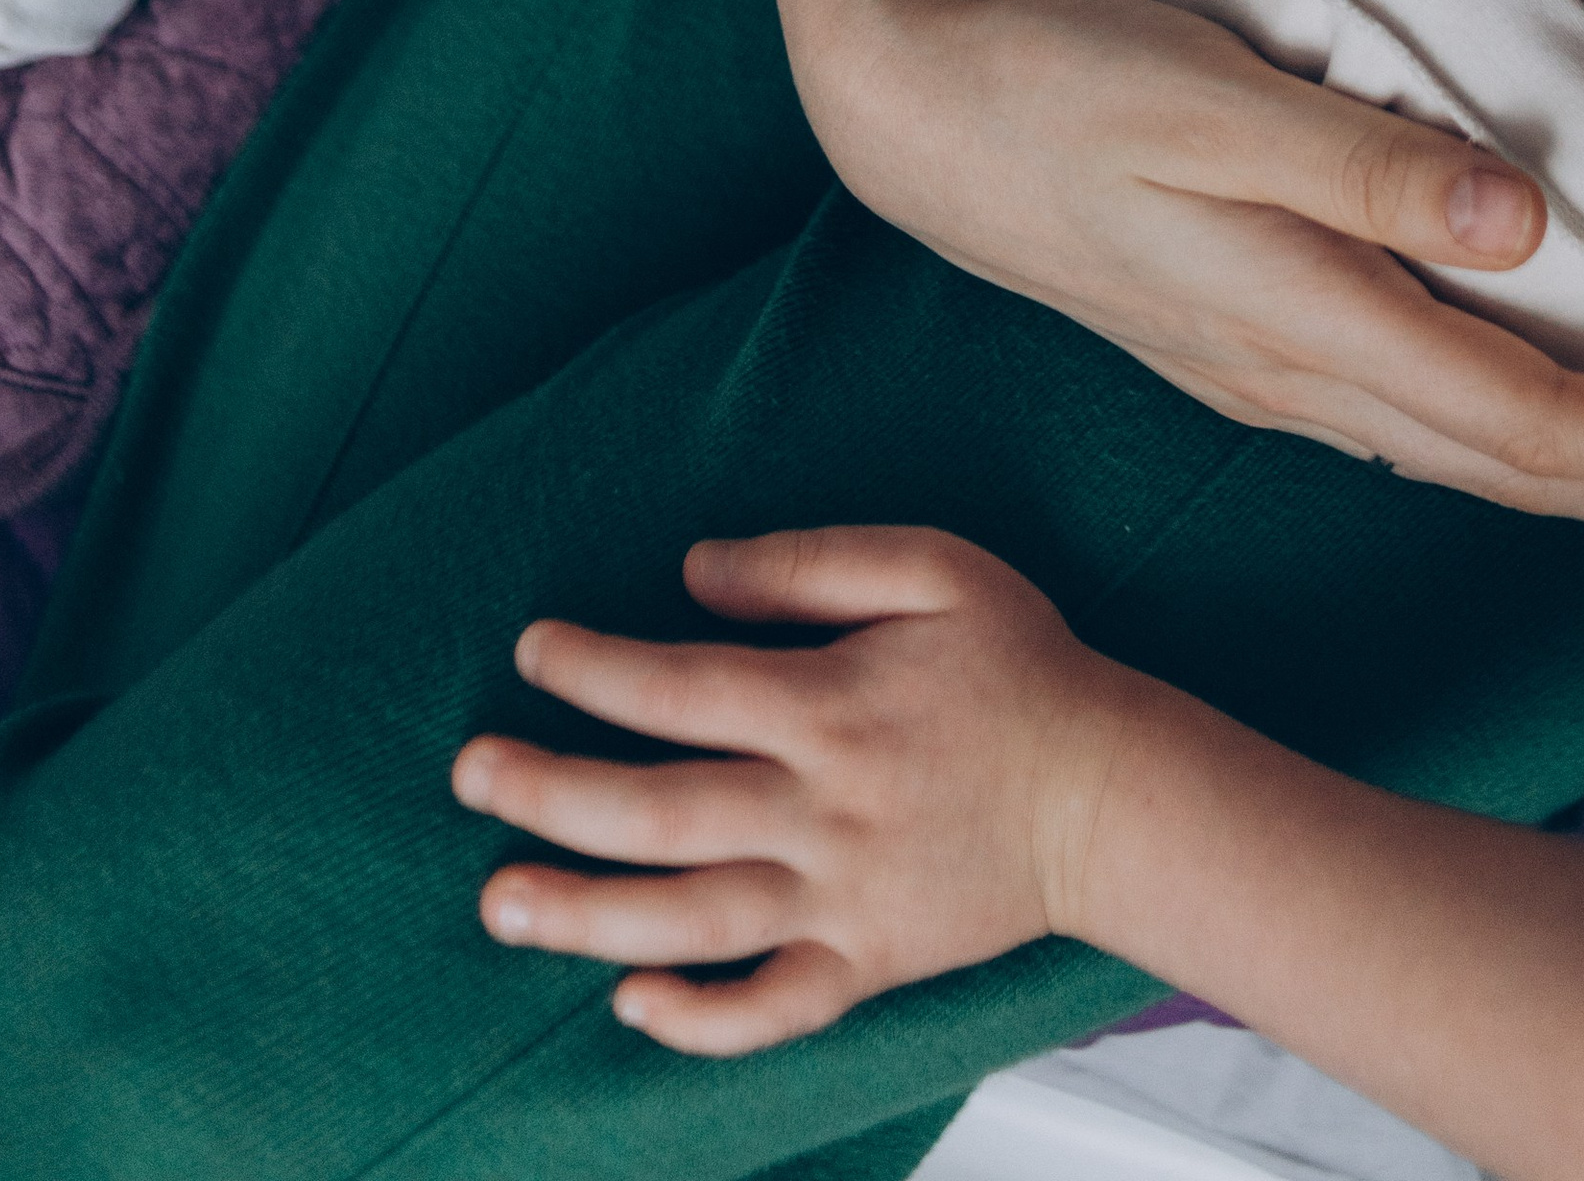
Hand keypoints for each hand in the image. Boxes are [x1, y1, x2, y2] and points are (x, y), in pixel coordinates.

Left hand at [455, 526, 1138, 1052]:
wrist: (1112, 791)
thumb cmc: (1024, 667)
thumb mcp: (934, 567)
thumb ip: (811, 562)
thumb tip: (693, 570)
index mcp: (832, 705)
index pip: (680, 688)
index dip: (595, 670)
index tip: (533, 651)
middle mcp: (823, 810)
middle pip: (661, 811)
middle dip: (551, 794)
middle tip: (471, 775)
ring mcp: (843, 899)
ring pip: (691, 921)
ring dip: (585, 916)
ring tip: (498, 904)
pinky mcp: (869, 964)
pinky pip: (770, 1009)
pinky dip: (698, 1021)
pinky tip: (630, 1003)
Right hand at [829, 0, 1583, 544]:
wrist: (926, 118)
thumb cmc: (1067, 82)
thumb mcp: (1212, 98)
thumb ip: (1364, 163)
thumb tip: (1518, 223)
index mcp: (1307, 313)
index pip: (1522, 416)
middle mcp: (1299, 371)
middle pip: (1511, 465)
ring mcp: (1268, 373)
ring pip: (1464, 455)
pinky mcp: (1244, 349)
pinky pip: (1412, 424)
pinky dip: (1509, 442)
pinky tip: (1539, 437)